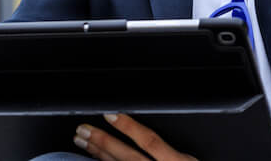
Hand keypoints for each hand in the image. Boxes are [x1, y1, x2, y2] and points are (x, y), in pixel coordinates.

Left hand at [74, 114, 197, 160]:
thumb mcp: (188, 160)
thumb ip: (171, 150)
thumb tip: (143, 132)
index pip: (150, 141)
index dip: (129, 127)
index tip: (110, 114)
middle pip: (127, 157)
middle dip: (103, 141)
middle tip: (83, 129)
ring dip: (98, 154)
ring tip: (82, 141)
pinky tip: (93, 158)